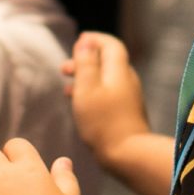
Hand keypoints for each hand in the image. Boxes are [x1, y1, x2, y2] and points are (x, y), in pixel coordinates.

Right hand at [62, 33, 153, 155]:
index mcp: (119, 70)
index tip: (79, 40)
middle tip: (64, 68)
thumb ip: (86, 64)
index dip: (95, 40)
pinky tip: (80, 105)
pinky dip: (92, 93)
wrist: (128, 154)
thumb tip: (86, 41)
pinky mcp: (126, 113)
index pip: (111, 45)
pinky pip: (108, 95)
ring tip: (66, 88)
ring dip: (86, 79)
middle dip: (85, 61)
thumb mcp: (87, 89)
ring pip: (106, 80)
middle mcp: (127, 80)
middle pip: (107, 62)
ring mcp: (129, 97)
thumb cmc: (103, 122)